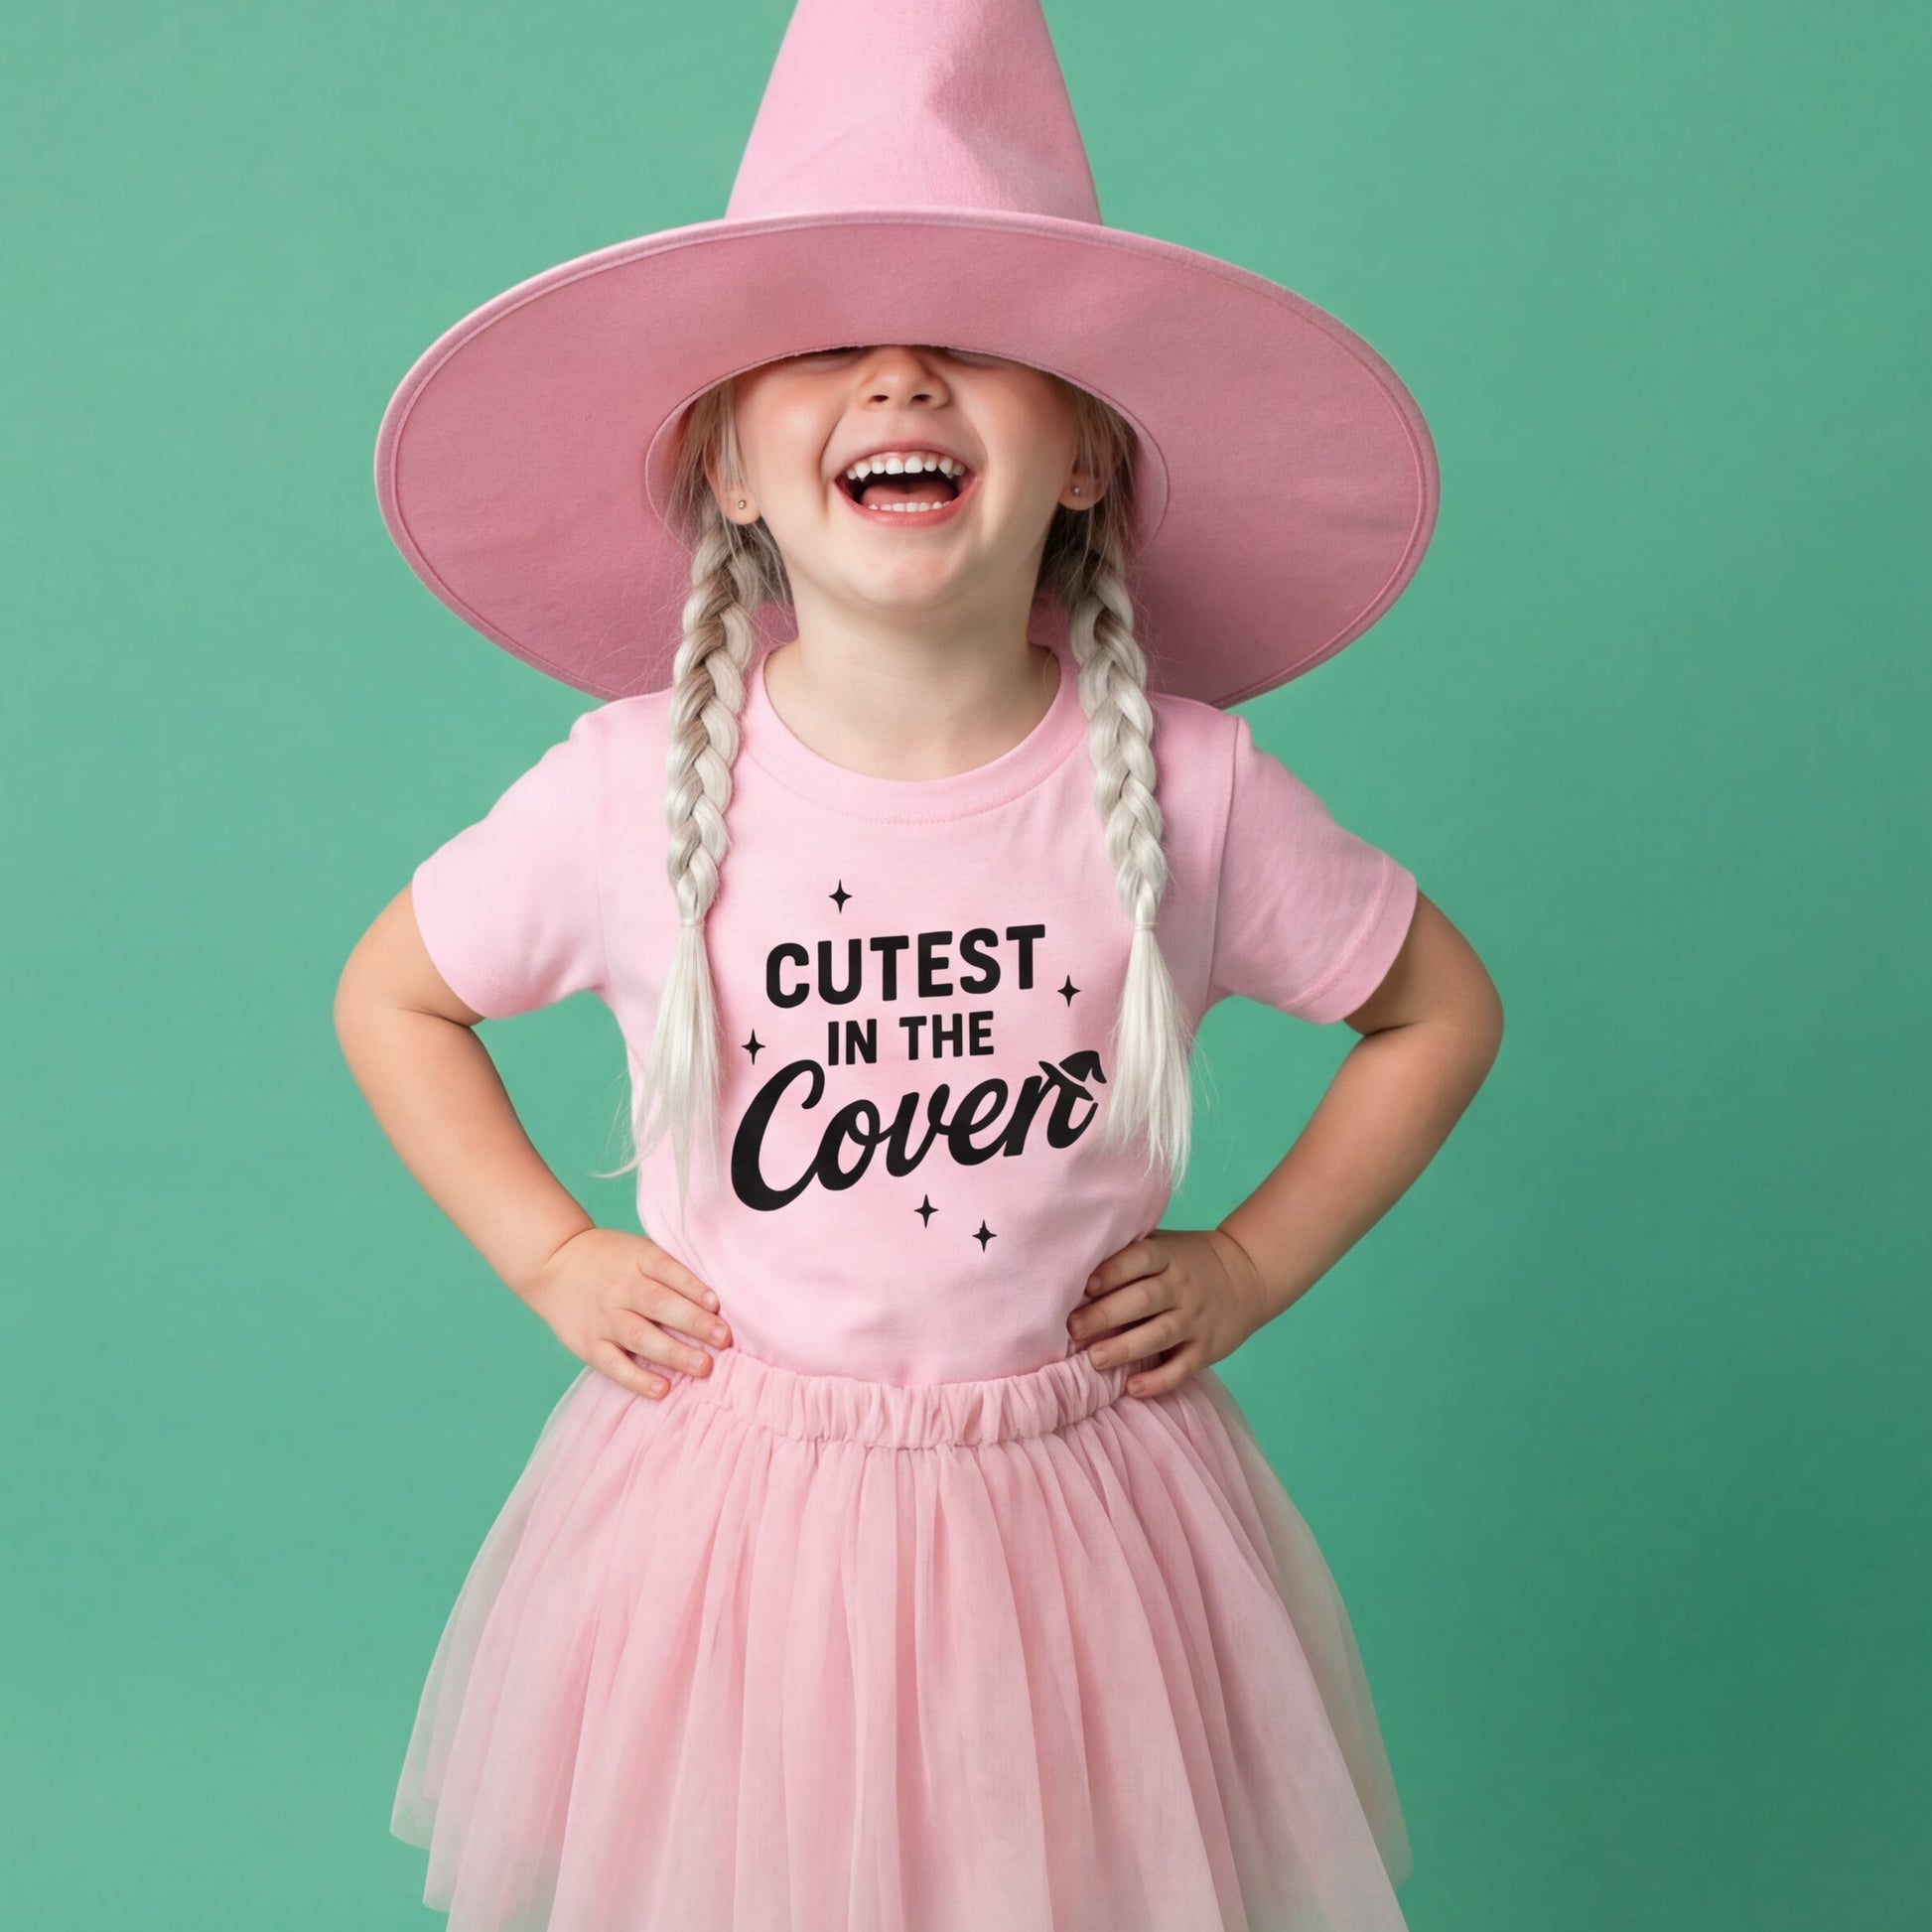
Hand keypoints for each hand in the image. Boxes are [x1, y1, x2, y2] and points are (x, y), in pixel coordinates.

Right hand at [522, 1227, 731, 1400]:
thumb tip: (714, 1296)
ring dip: (674, 1353)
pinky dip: (637, 1378)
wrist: (552, 1263)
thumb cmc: (610, 1259)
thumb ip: (669, 1267)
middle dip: (693, 1323)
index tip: (716, 1304)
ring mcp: (603, 1317)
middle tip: (723, 1339)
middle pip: (658, 1304)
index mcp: (636, 1259)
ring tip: (704, 1367)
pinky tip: (662, 1389)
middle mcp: (620, 1287)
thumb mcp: (637, 1249)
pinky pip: (613, 1364)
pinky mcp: (588, 1344)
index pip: (667, 1269)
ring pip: (640, 1336)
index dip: (693, 1287)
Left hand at [1065, 1226, 1273, 1397]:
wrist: (1248, 1274)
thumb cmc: (1188, 1260)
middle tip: (1073, 1328)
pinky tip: (1132, 1388)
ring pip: (1160, 1335)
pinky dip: (1158, 1381)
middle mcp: (1182, 1287)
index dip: (1112, 1271)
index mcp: (1168, 1256)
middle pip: (1143, 1300)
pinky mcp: (1207, 1349)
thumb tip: (1074, 1267)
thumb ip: (1130, 1254)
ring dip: (1125, 1348)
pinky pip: (1182, 1367)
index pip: (1139, 1260)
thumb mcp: (1165, 1245)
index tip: (1085, 1285)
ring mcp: (1196, 1318)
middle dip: (1106, 1314)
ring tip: (1094, 1359)